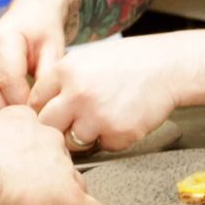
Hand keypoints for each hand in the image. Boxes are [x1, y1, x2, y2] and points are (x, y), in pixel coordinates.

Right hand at [0, 0, 71, 113]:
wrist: (31, 12)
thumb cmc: (44, 29)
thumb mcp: (54, 48)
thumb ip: (47, 76)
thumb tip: (42, 107)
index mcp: (3, 39)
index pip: (8, 81)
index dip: (24, 102)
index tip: (41, 113)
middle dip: (5, 111)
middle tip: (28, 118)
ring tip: (22, 113)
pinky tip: (13, 106)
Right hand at [0, 106, 105, 204]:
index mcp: (24, 121)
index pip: (42, 145)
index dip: (32, 169)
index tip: (18, 181)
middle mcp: (49, 138)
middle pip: (62, 167)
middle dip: (49, 187)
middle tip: (24, 203)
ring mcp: (63, 168)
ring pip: (75, 188)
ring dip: (61, 204)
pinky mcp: (69, 196)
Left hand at [31, 33, 204, 151]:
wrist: (169, 67)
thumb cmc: (131, 61)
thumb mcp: (88, 58)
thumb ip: (63, 79)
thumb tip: (41, 104)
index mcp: (66, 71)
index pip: (35, 101)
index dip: (44, 108)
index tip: (53, 112)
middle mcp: (77, 94)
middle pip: (47, 125)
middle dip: (58, 127)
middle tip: (74, 121)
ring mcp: (96, 116)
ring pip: (73, 141)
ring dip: (85, 135)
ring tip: (105, 116)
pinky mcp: (116, 133)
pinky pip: (103, 146)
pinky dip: (111, 138)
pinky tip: (123, 118)